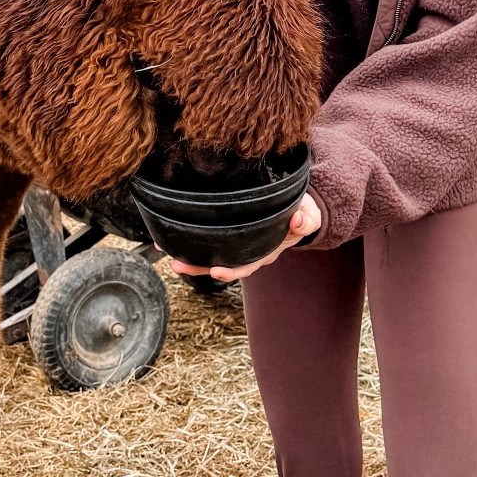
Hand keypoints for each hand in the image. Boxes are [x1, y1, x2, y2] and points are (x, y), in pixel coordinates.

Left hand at [169, 192, 321, 283]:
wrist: (294, 205)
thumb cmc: (300, 211)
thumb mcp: (309, 214)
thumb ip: (306, 219)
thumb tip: (297, 221)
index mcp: (265, 251)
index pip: (246, 265)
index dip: (231, 270)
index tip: (216, 271)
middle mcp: (247, 252)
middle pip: (220, 264)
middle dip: (199, 267)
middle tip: (178, 265)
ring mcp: (236, 244)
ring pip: (209, 254)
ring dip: (188, 256)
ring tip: (166, 251)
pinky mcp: (227, 232)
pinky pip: (207, 239)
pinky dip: (188, 238)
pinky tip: (170, 234)